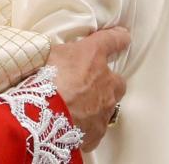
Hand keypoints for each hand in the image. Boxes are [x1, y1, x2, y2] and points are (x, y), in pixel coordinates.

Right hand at [48, 26, 129, 151]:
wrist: (46, 115)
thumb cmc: (46, 79)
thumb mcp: (50, 52)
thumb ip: (64, 51)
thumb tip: (63, 52)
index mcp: (93, 57)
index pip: (112, 41)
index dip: (117, 38)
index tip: (122, 37)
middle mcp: (106, 82)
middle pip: (116, 81)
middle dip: (106, 81)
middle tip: (88, 83)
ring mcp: (104, 110)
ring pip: (107, 105)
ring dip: (95, 104)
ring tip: (73, 106)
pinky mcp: (97, 132)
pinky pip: (95, 127)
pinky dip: (86, 124)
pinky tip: (70, 122)